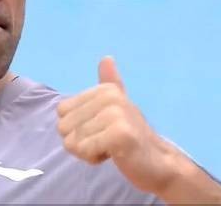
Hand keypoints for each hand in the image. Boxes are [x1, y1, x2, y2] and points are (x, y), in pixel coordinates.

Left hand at [57, 56, 182, 194]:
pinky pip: (84, 150)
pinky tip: (113, 154)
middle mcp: (109, 97)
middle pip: (64, 127)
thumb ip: (110, 83)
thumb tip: (107, 58)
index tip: (100, 130)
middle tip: (106, 141)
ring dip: (88, 151)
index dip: (75, 127)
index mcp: (104, 90)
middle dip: (80, 141)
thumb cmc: (132, 135)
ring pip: (72, 141)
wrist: (159, 163)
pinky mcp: (119, 135)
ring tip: (111, 147)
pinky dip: (93, 158)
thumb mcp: (117, 106)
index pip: (61, 112)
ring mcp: (116, 114)